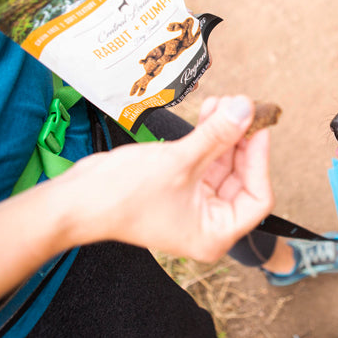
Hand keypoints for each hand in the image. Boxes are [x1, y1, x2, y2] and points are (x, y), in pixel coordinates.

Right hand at [59, 95, 272, 260]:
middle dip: (242, 141)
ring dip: (225, 133)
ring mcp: (193, 205)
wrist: (77, 198)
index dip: (260, 161)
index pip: (257, 198)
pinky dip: (209, 137)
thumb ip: (218, 134)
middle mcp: (207, 223)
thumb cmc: (123, 196)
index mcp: (214, 234)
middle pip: (241, 178)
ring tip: (226, 103)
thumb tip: (247, 110)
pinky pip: (204, 160)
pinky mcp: (178, 187)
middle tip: (244, 108)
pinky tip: (212, 110)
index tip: (259, 129)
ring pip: (223, 165)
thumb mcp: (180, 161)